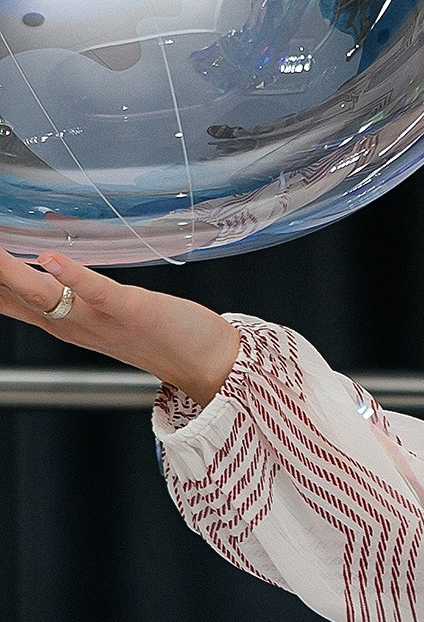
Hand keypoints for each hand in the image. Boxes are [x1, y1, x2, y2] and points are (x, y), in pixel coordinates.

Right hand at [0, 249, 240, 405]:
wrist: (205, 364)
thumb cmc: (155, 332)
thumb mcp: (93, 313)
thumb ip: (64, 291)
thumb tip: (38, 262)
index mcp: (58, 321)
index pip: (1, 298)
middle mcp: (68, 324)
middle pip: (9, 296)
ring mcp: (97, 318)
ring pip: (42, 294)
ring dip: (10, 271)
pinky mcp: (130, 310)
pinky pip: (96, 292)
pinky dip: (74, 276)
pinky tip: (51, 257)